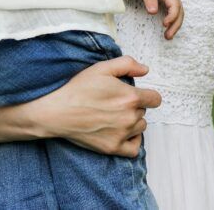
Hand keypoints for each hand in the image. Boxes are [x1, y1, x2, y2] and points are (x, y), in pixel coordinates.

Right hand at [26, 56, 160, 156]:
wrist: (58, 112)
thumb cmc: (78, 89)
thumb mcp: (102, 68)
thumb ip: (127, 64)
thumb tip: (145, 70)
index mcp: (130, 97)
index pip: (155, 99)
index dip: (147, 95)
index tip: (136, 95)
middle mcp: (130, 117)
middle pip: (144, 112)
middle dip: (134, 107)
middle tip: (114, 103)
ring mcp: (122, 134)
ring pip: (140, 127)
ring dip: (132, 122)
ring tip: (114, 116)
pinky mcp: (113, 148)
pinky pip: (134, 148)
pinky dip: (132, 141)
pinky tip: (122, 133)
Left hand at [139, 0, 183, 39]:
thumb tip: (153, 12)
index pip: (175, 6)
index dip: (172, 17)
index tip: (164, 24)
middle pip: (180, 12)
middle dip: (176, 25)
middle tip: (168, 36)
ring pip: (179, 14)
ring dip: (175, 25)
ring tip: (168, 37)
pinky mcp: (169, 1)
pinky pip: (175, 13)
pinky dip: (173, 21)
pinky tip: (167, 28)